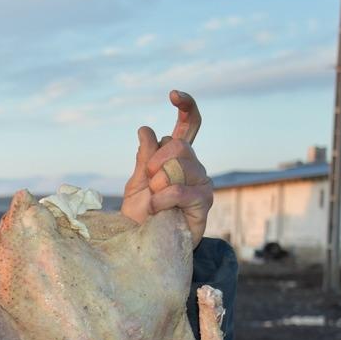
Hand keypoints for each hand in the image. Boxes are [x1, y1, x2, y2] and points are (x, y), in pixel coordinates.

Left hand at [121, 90, 212, 243]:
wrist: (144, 244)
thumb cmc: (141, 216)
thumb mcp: (136, 183)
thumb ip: (144, 158)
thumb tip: (145, 129)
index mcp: (176, 158)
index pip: (188, 126)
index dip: (186, 107)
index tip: (173, 95)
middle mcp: (193, 166)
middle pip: (178, 145)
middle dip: (155, 162)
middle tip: (148, 182)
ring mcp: (202, 182)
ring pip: (179, 165)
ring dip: (157, 184)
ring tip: (152, 202)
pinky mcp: (204, 201)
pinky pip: (178, 190)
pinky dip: (160, 200)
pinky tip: (156, 210)